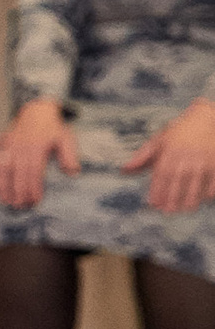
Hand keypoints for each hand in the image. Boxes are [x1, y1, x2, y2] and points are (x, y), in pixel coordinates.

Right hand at [0, 98, 78, 208]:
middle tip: (19, 206)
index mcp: (36, 146)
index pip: (34, 171)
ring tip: (4, 200)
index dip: (33, 187)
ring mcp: (7, 144)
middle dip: (17, 191)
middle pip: (17, 172)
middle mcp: (19, 145)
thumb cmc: (52, 128)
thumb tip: (72, 172)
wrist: (36, 110)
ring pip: (1, 168)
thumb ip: (69, 155)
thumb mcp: (66, 138)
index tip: (34, 200)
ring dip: (1, 185)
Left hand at [129, 97, 214, 212]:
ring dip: (192, 197)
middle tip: (168, 211)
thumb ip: (142, 157)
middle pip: (178, 179)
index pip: (162, 173)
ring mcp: (203, 158)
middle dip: (173, 196)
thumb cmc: (178, 132)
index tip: (153, 203)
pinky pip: (214, 178)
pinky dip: (210, 189)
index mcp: (170, 150)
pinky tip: (205, 199)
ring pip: (197, 180)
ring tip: (186, 209)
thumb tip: (123, 170)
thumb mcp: (158, 140)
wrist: (204, 118)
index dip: (157, 189)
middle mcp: (186, 154)